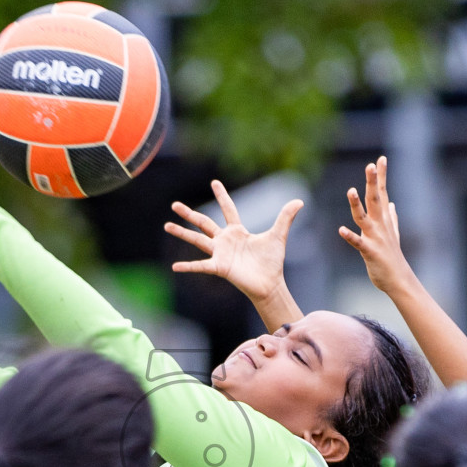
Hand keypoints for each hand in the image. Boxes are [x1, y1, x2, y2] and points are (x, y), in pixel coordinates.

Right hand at [166, 180, 302, 305]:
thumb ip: (286, 217)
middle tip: (174, 205)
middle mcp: (225, 241)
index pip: (228, 209)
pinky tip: (175, 267)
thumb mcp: (278, 235)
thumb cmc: (272, 262)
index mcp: (237, 231)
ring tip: (166, 225)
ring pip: (197, 240)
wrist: (270, 283)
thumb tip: (299, 200)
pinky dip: (188, 267)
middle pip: (203, 223)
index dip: (222, 196)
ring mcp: (220, 253)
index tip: (215, 182)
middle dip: (189, 214)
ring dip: (182, 233)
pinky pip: (201, 266)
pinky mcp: (219, 267)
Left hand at [339, 156, 415, 294]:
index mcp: (384, 220)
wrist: (399, 280)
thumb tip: (393, 204)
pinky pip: (358, 243)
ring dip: (357, 204)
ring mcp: (376, 238)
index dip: (381, 176)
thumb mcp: (393, 234)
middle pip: (375, 199)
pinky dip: (350, 237)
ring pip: (364, 217)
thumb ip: (392, 218)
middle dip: (373, 182)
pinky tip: (340, 230)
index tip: (380, 159)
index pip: (383, 193)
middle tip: (370, 165)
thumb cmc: (393, 258)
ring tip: (351, 190)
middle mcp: (380, 225)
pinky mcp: (370, 252)